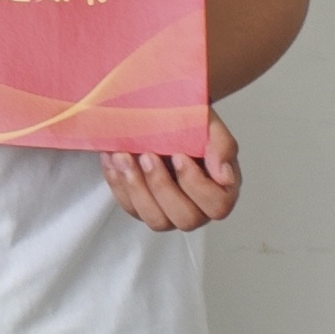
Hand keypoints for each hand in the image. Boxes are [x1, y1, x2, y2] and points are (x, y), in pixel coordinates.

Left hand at [102, 114, 241, 232]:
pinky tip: (112, 159)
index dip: (195, 185)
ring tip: (123, 157)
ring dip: (136, 188)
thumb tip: (223, 174)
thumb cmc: (191, 123)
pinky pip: (130, 207)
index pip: (216, 205)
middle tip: (147, 155)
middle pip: (185, 219)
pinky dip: (118, 183)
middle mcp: (197, 208)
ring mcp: (169, 212)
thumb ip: (222, 146)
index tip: (178, 155)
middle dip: (162, 186)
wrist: (163, 113)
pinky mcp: (143, 208)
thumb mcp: (210, 125)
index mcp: (220, 190)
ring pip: (156, 220)